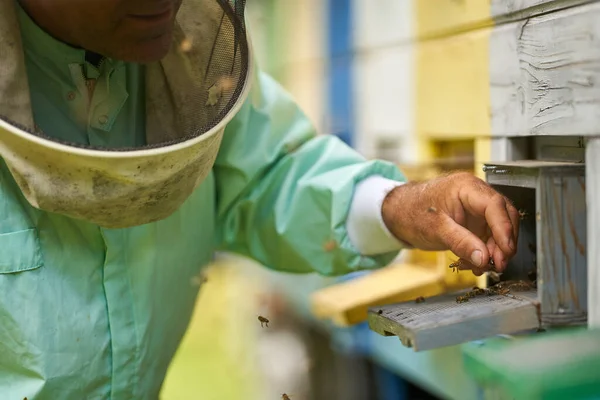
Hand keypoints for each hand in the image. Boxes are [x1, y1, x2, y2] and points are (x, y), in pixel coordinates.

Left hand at [382, 171, 519, 275]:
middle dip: (503, 242)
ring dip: (495, 250)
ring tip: (484, 266)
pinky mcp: (474, 222)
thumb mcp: (435, 229)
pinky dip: (485, 252)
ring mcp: (476, 209)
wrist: (399, 214)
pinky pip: (488, 237)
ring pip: (499, 229)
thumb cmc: (412, 212)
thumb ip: (461, 243)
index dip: (504, 229)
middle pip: (504, 216)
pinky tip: (476, 263)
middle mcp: (476, 195)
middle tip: (498, 264)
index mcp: (466, 187)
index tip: (506, 250)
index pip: (495, 205)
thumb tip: (484, 258)